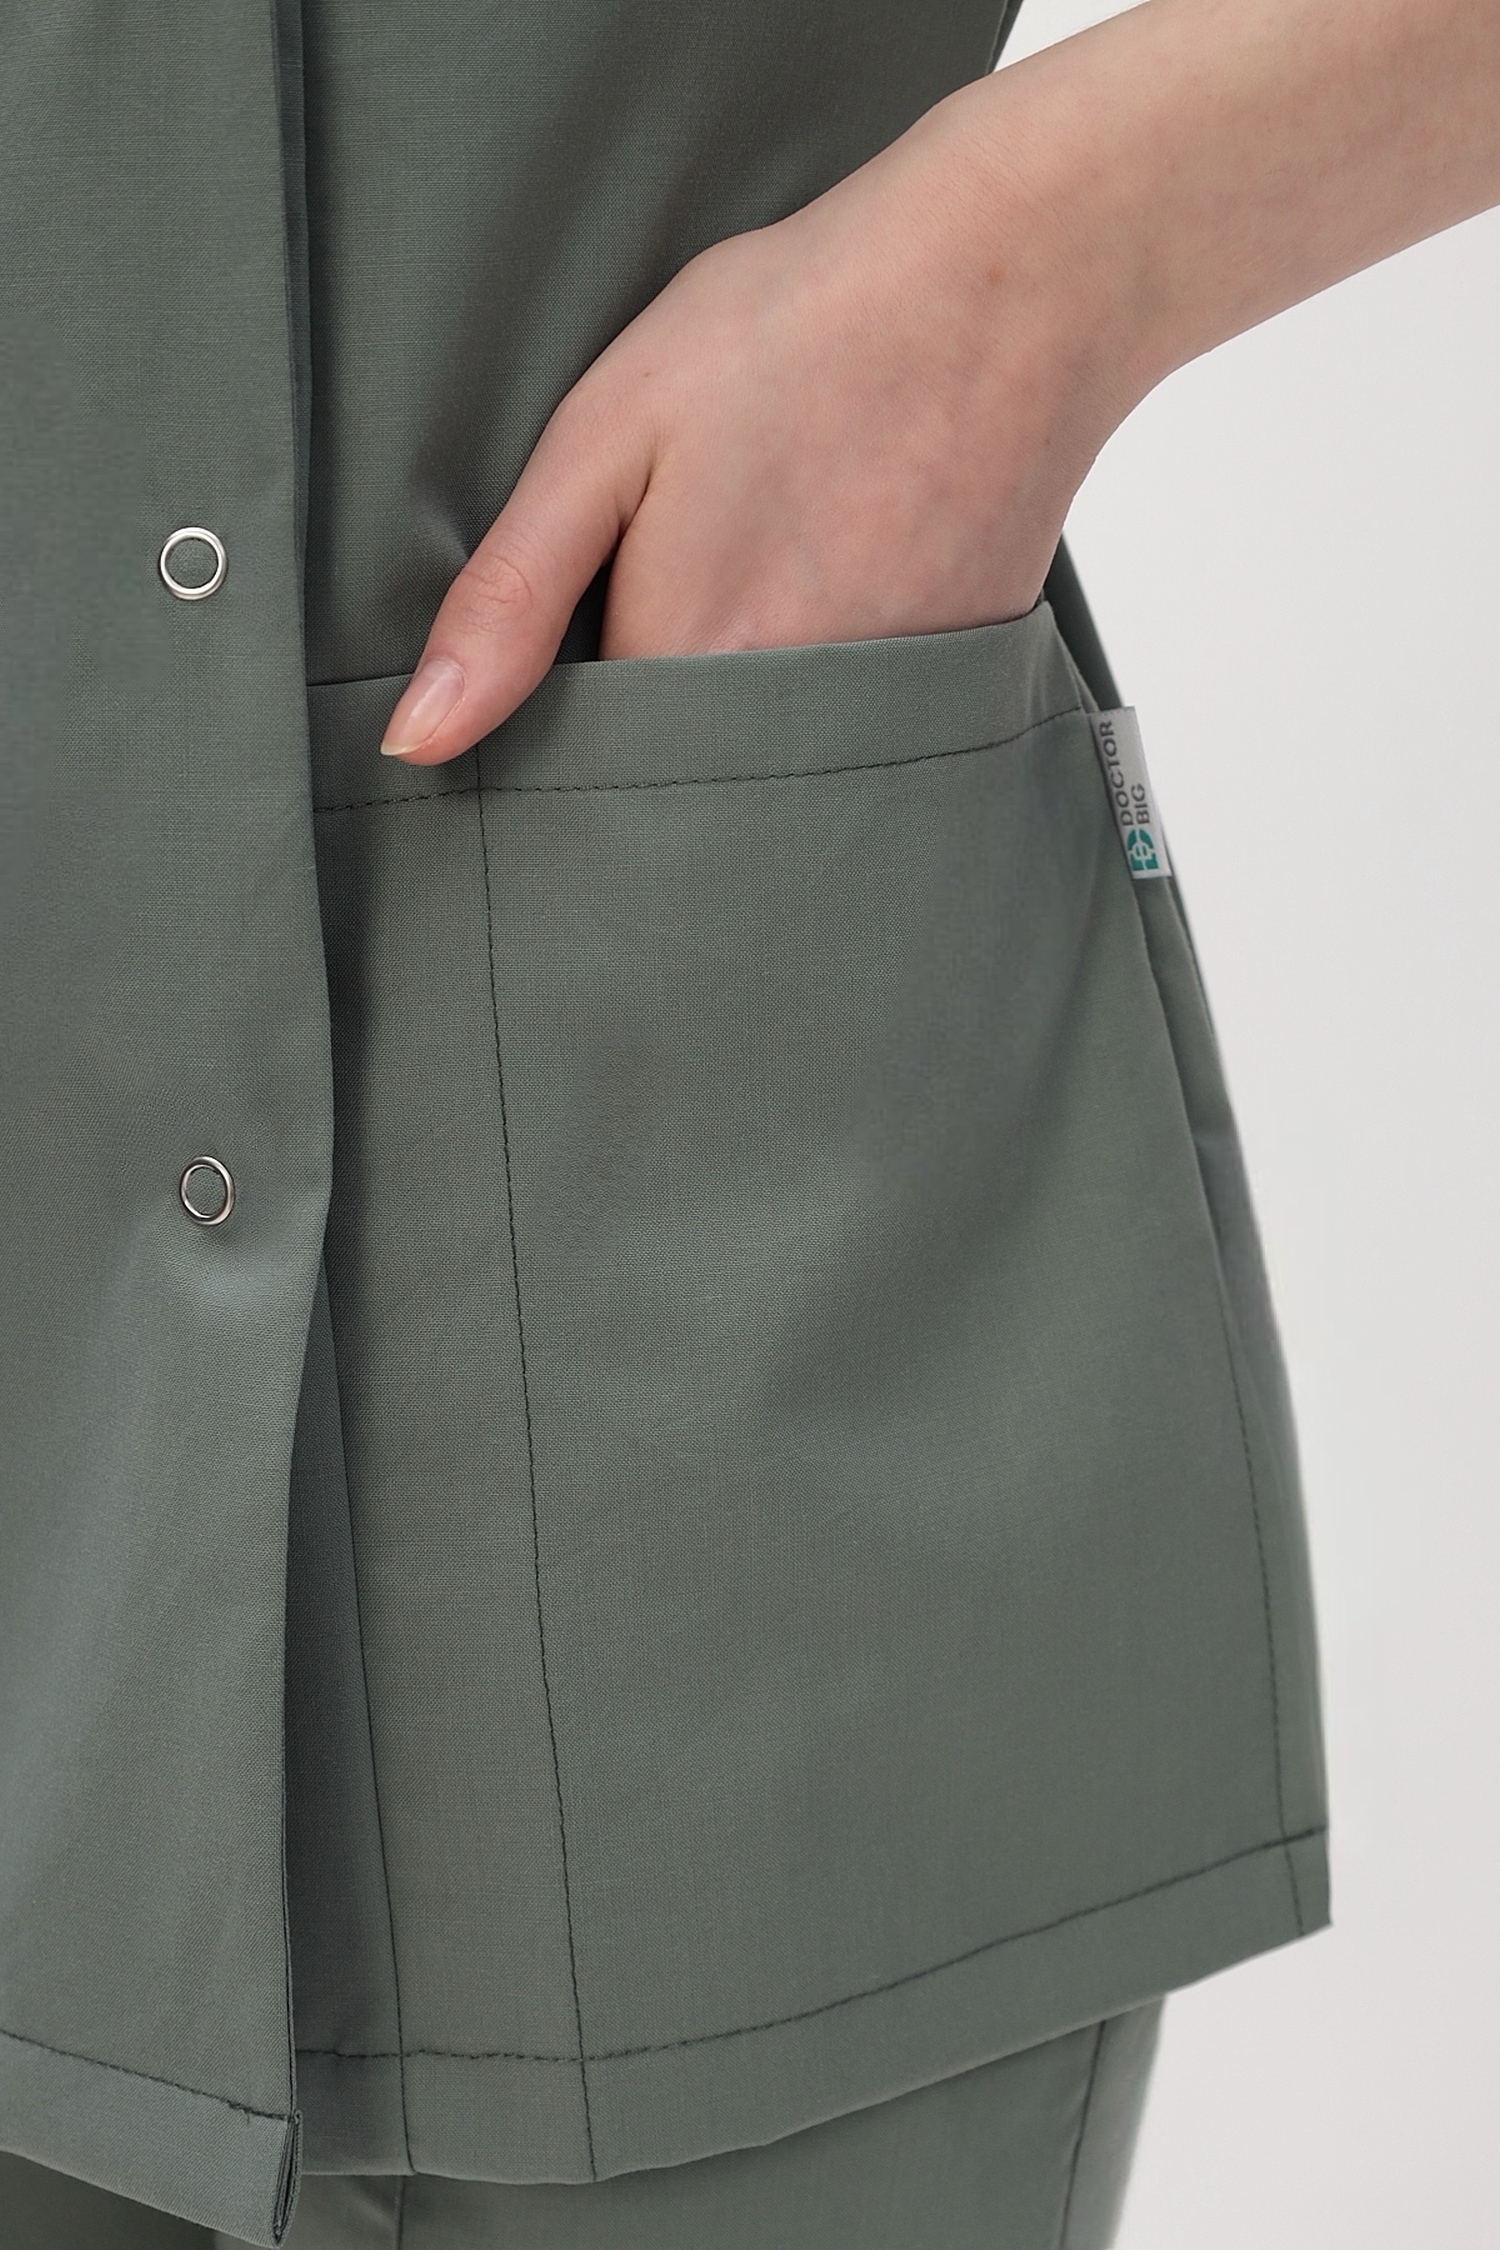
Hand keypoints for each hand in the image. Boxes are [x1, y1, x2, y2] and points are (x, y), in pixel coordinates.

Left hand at [380, 0, 1499, 767]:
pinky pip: (856, 739)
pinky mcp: (949, 693)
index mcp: (688, 670)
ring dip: (742, 711)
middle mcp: (791, 726)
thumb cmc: (803, 330)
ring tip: (763, 571)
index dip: (560, 736)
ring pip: (771, 771)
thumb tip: (419, 738)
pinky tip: (837, 575)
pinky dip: (828, 688)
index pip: (586, 781)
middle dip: (654, 735)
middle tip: (682, 588)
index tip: (570, 667)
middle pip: (685, 793)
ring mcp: (882, 718)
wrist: (1015, 280)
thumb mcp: (608, 435)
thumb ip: (510, 599)